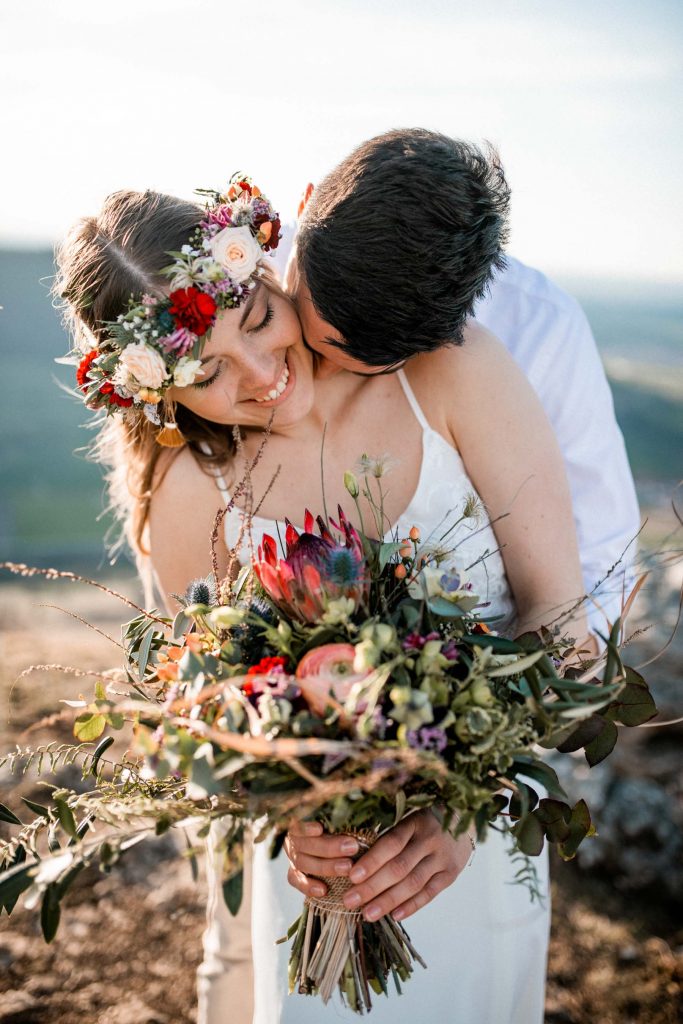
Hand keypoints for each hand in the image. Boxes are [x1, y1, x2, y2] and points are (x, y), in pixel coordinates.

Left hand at [284, 810, 472, 921]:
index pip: (391, 843)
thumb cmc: (427, 820)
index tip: (351, 876)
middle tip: (350, 901)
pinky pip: (430, 893)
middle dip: (372, 886)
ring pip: (413, 883)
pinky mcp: (452, 873)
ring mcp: (443, 858)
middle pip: (399, 867)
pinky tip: (394, 915)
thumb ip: (391, 837)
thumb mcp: (410, 819)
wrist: (467, 817)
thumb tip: (356, 859)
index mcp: (415, 822)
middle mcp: (430, 840)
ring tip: (367, 914)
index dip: (372, 860)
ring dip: (388, 901)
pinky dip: (412, 905)